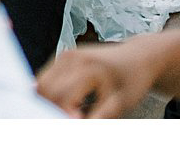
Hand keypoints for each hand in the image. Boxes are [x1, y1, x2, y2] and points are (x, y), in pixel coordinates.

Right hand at [36, 40, 162, 117]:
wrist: (138, 57)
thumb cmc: (131, 82)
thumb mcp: (120, 104)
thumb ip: (97, 118)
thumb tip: (74, 124)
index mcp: (88, 69)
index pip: (61, 98)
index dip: (65, 116)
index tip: (79, 121)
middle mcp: (72, 58)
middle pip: (45, 91)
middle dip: (53, 110)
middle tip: (76, 117)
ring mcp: (65, 55)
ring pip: (41, 85)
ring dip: (49, 102)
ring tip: (74, 112)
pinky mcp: (63, 57)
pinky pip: (46, 79)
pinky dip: (51, 94)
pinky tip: (70, 102)